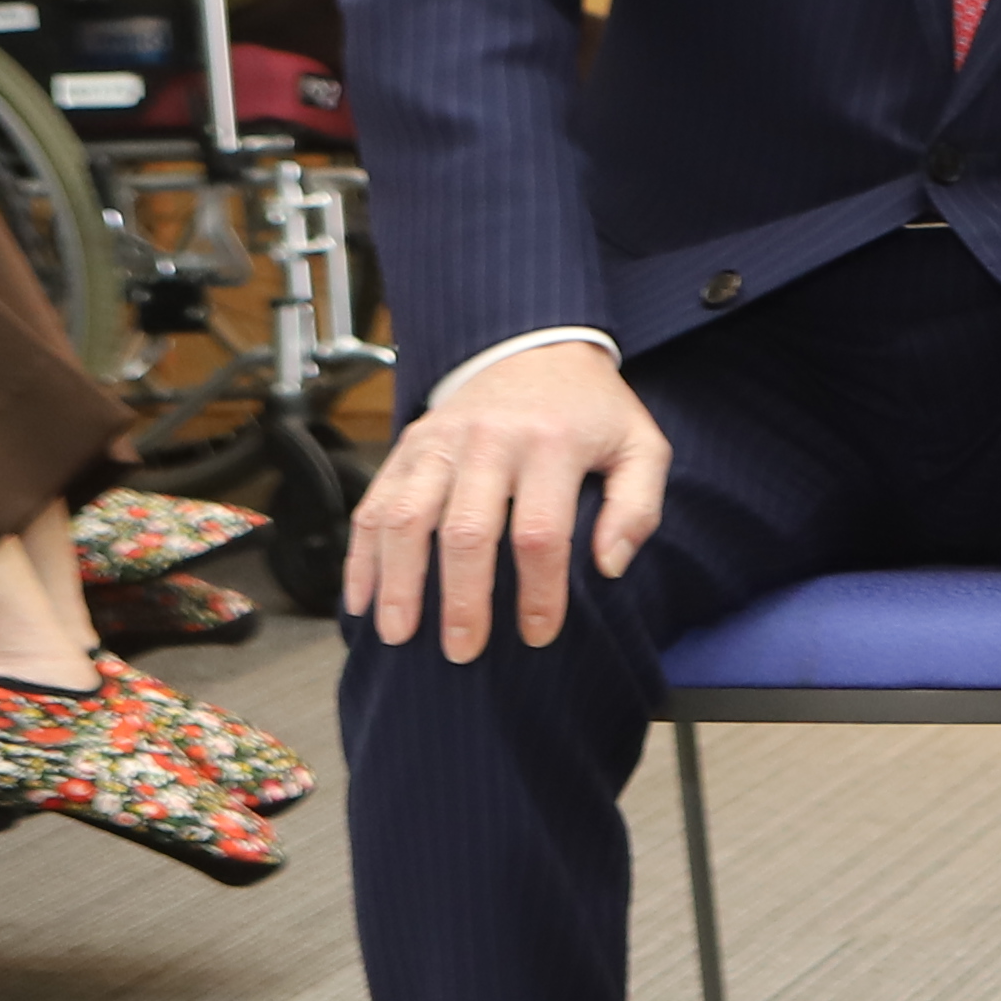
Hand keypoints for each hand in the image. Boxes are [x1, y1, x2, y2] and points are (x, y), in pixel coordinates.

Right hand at [355, 338, 669, 661]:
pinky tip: (360, 600)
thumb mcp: (640, 446)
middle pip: (465, 531)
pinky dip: (361, 555)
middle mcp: (490, 440)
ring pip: (405, 518)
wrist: (537, 348)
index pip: (539, 532)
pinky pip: (374, 503)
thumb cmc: (592, 411)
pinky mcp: (408, 445)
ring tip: (398, 636)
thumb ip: (638, 506)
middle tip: (462, 651)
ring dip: (397, 582)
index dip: (538, 591)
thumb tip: (610, 565)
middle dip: (460, 599)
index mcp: (552, 443)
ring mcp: (441, 441)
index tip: (538, 635)